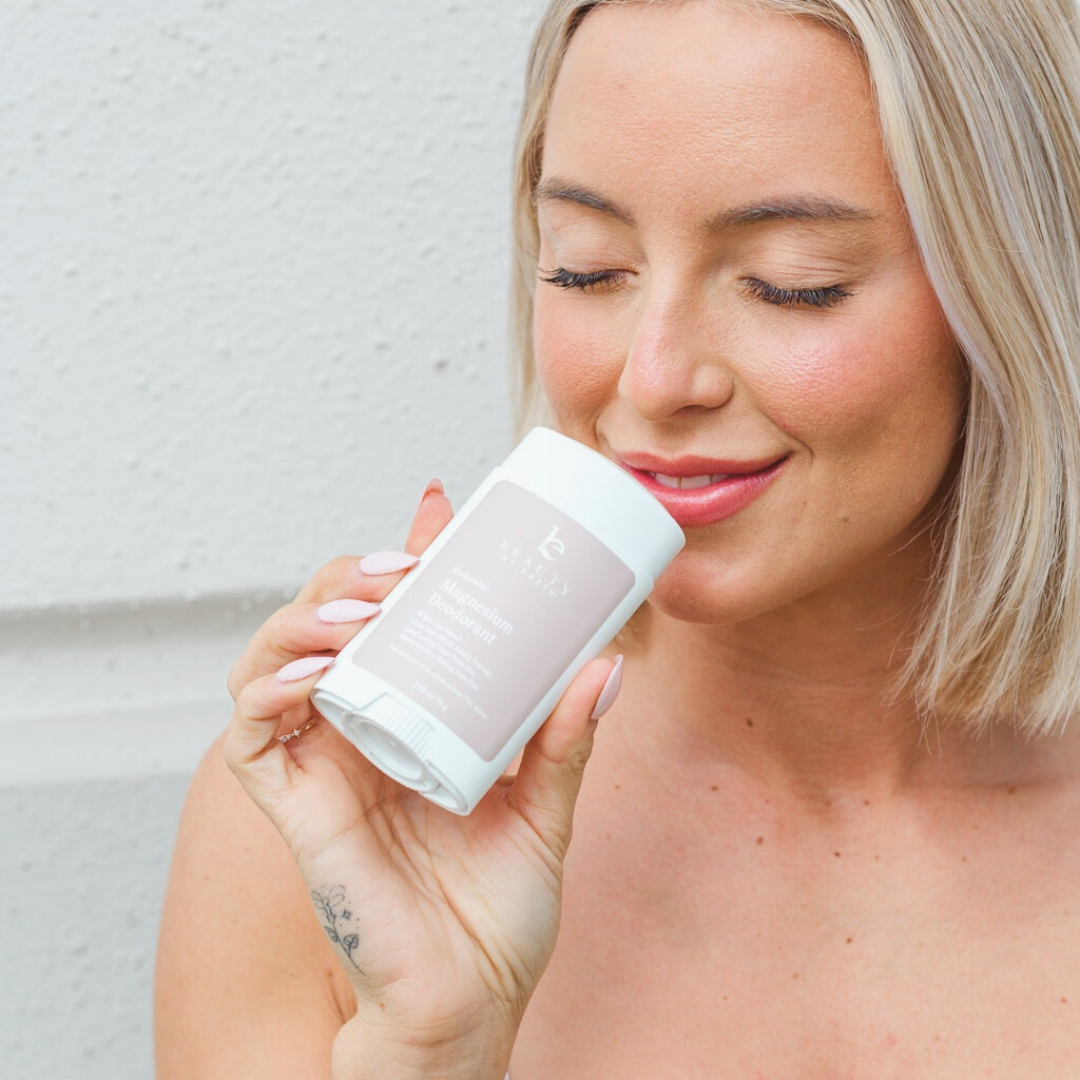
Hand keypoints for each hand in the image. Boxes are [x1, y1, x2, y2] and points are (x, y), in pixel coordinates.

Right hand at [223, 478, 621, 1069]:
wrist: (470, 1000)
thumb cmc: (497, 910)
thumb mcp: (545, 804)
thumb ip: (566, 736)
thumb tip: (606, 662)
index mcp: (412, 719)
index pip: (391, 621)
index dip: (400, 560)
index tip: (440, 515)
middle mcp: (360, 731)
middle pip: (328, 624)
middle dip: (352, 578)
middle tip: (404, 565)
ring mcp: (322, 767)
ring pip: (275, 662)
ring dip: (306, 619)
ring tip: (362, 607)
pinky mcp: (295, 809)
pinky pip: (251, 737)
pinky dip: (266, 691)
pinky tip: (312, 672)